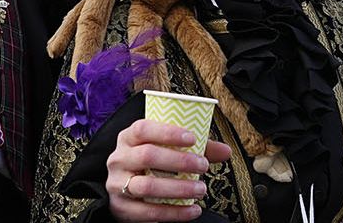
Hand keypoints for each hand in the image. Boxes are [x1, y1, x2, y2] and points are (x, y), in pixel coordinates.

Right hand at [104, 120, 230, 221]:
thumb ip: (196, 149)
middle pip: (147, 156)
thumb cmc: (150, 165)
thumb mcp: (167, 151)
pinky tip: (193, 210)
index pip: (143, 128)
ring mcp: (116, 184)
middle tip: (203, 166)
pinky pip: (149, 212)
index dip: (167, 132)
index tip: (192, 139)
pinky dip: (174, 213)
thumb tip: (226, 151)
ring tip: (201, 189)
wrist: (124, 192)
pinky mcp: (121, 208)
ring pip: (148, 186)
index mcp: (128, 138)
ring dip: (179, 188)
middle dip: (179, 161)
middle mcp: (119, 159)